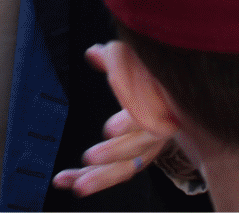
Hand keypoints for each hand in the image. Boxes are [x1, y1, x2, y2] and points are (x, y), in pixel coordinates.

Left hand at [51, 44, 167, 197]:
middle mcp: (156, 132)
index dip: (129, 123)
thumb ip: (116, 59)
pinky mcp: (134, 159)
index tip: (109, 129)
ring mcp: (146, 149)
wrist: (173, 94)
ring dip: (100, 178)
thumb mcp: (136, 60)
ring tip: (75, 185)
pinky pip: (114, 172)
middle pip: (138, 149)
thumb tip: (92, 54)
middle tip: (89, 158)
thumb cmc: (150, 73)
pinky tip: (65, 181)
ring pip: (125, 169)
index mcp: (159, 105)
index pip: (148, 116)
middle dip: (113, 154)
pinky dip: (91, 179)